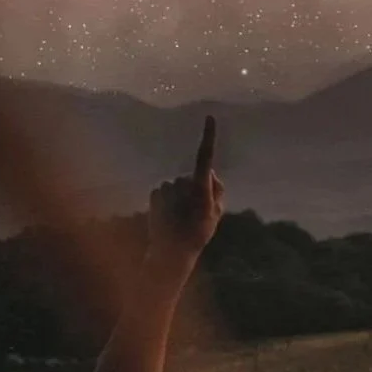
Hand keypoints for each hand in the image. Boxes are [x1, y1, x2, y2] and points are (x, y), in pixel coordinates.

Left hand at [148, 116, 223, 262]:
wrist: (171, 253)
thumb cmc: (197, 235)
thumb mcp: (216, 215)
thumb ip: (218, 191)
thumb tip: (210, 174)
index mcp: (200, 189)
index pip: (205, 158)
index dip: (208, 137)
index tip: (209, 118)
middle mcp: (182, 184)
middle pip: (192, 178)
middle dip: (194, 190)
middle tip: (194, 214)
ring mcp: (167, 188)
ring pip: (177, 184)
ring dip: (179, 197)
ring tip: (179, 218)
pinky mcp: (154, 193)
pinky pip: (164, 190)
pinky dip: (166, 200)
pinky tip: (167, 216)